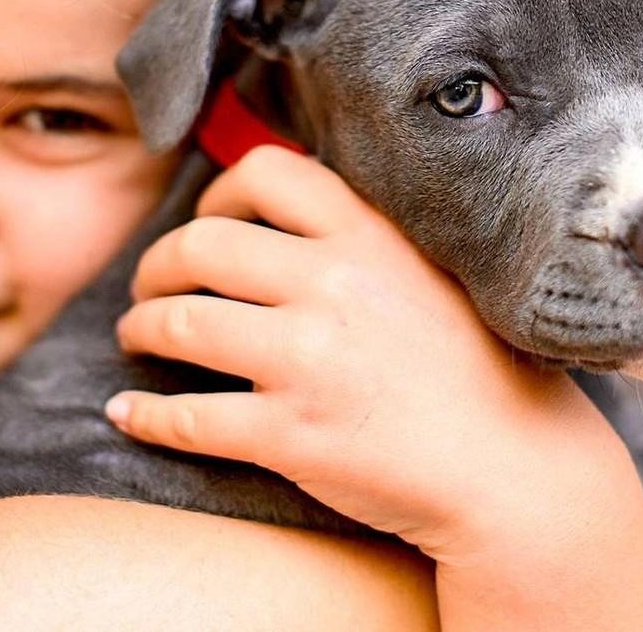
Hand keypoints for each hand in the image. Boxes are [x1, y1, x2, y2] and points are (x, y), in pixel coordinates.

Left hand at [106, 147, 633, 558]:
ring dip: (140, 328)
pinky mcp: (291, 434)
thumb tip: (289, 214)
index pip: (266, 173)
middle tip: (148, 286)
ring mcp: (307, 361)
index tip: (205, 221)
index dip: (217, 193)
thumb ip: (366, 241)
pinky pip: (188, 417)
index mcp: (369, 238)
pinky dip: (144, 416)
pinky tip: (127, 414)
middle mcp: (333, 286)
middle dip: (157, 264)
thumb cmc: (480, 372)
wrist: (515, 469)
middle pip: (201, 245)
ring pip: (179, 324)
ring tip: (136, 336)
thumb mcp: (433, 275)